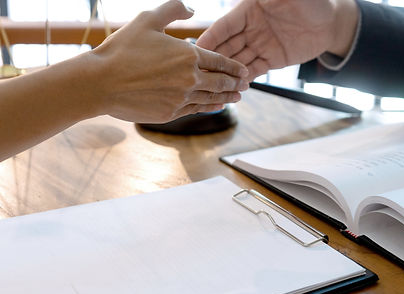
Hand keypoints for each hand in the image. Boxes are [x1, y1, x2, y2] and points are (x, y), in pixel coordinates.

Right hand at [90, 0, 248, 122]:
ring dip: (226, 97)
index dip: (234, 66)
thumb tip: (192, 9)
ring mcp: (181, 99)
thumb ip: (173, 9)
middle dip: (235, 84)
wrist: (100, 83)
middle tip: (245, 85)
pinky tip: (214, 106)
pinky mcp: (170, 114)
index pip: (219, 61)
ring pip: (210, 99)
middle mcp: (189, 80)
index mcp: (188, 55)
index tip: (244, 71)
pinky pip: (195, 110)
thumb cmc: (122, 49)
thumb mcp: (148, 19)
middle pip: (220, 82)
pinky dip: (208, 107)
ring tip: (236, 98)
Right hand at [196, 0, 358, 80]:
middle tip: (199, 74)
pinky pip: (254, 71)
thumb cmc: (311, 1)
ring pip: (238, 61)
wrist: (331, 23)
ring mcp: (260, 45)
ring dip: (227, 73)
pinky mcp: (271, 60)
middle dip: (213, 60)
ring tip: (217, 86)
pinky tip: (235, 89)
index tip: (196, 48)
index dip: (211, 37)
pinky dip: (245, 79)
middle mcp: (250, 29)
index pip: (224, 26)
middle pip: (227, 46)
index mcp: (249, 11)